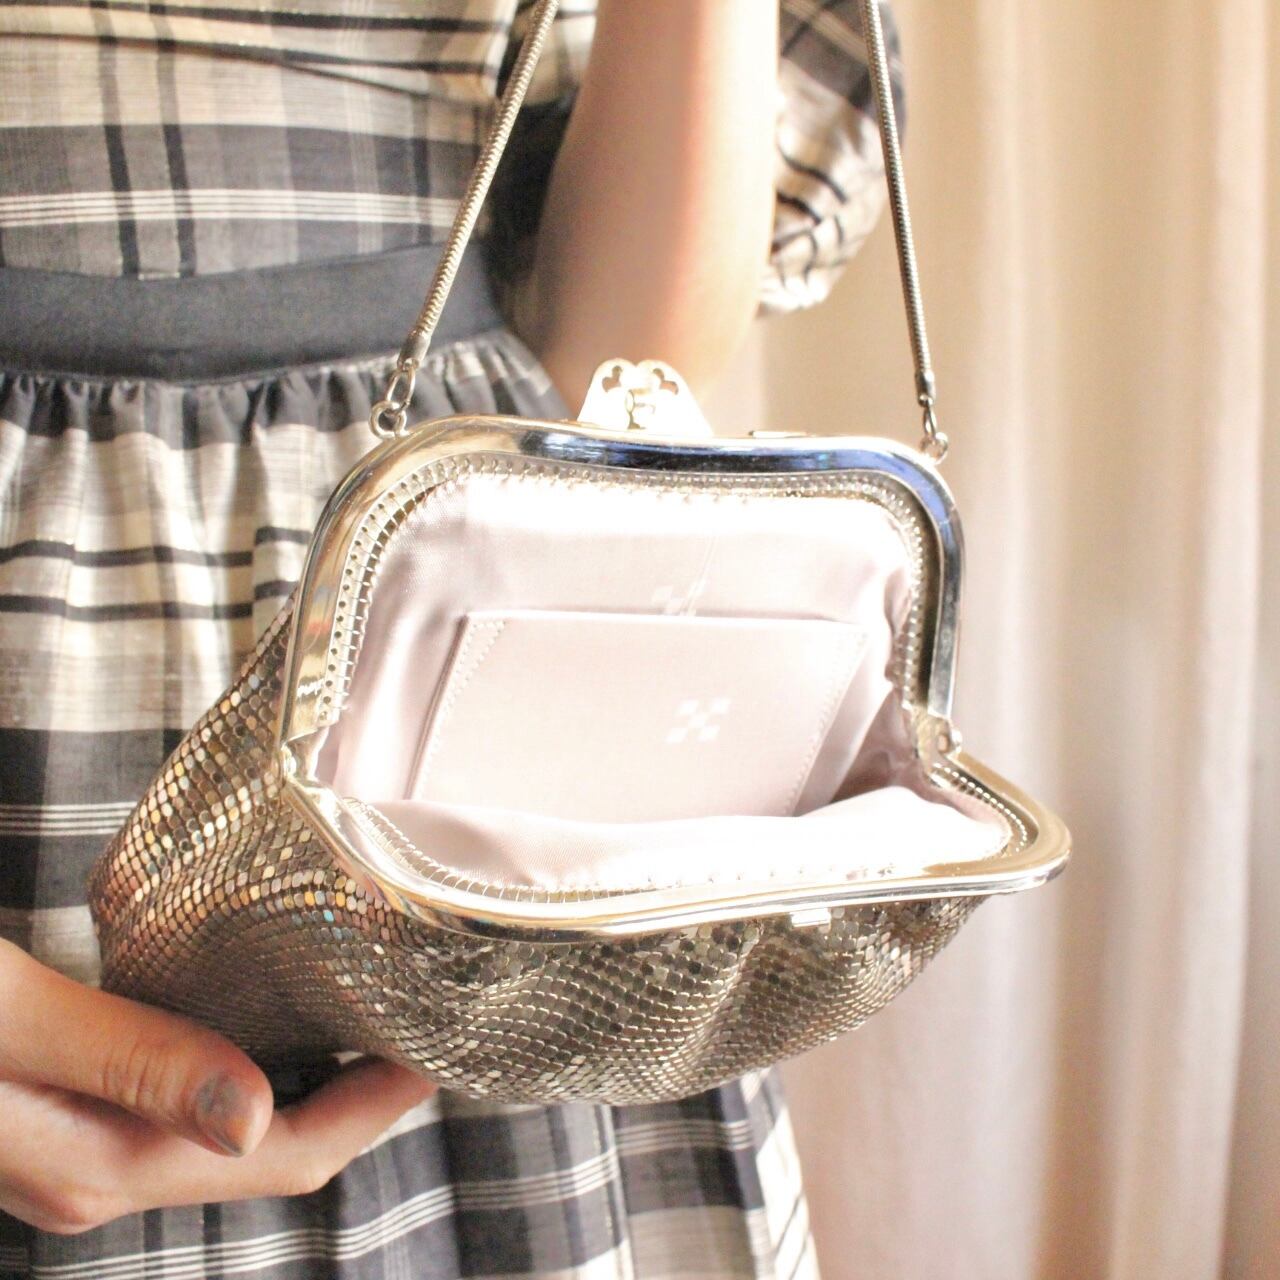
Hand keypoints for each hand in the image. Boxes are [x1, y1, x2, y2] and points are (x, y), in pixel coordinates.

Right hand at [0, 939, 435, 1233]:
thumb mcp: (13, 1022)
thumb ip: (129, 1061)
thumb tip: (253, 1117)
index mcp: (100, 1163)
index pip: (287, 1156)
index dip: (375, 1110)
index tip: (436, 1052)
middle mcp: (97, 1173)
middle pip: (274, 1152)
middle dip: (360, 1096)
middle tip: (420, 1020)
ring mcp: (78, 1151)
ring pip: (233, 1130)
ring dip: (308, 1080)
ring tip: (367, 1009)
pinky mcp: (63, 1114)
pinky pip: (186, 1106)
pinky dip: (247, 1065)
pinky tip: (264, 1010)